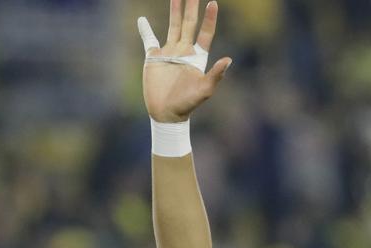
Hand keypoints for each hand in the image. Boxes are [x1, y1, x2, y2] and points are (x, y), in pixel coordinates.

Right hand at [138, 0, 232, 122]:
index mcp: (198, 56)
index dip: (209, 18)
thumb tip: (229, 60)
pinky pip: (149, 40)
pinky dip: (145, 30)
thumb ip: (216, 75)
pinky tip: (142, 19)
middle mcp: (184, 51)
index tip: (213, 2)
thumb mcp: (205, 90)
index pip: (205, 32)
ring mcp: (169, 53)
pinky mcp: (154, 58)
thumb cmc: (188, 103)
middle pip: (189, 24)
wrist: (167, 113)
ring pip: (172, 26)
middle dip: (191, 7)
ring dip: (174, 12)